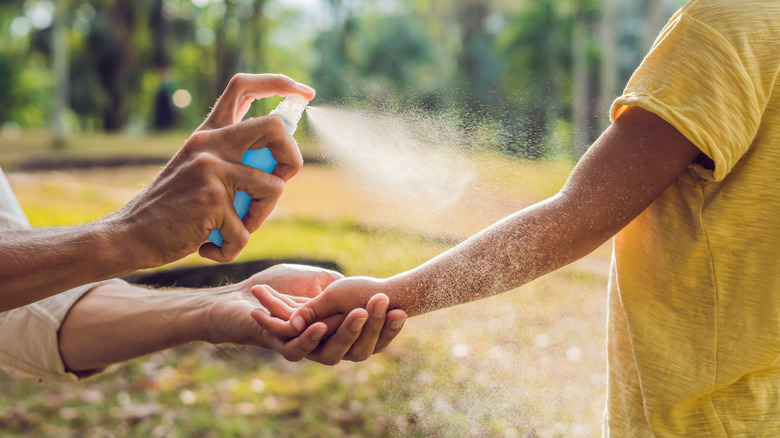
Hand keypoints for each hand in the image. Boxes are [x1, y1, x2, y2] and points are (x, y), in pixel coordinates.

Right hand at [110, 74, 315, 267]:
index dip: (279, 83)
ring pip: (274, 188)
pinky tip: (209, 247)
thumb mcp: (198, 170)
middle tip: (279, 183)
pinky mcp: (212, 200)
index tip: (304, 92)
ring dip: (261, 217)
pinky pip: (247, 231)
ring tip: (232, 228)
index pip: (243, 87)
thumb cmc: (172, 210)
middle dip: (292, 159)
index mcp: (208, 134)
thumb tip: (282, 160)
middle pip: (276, 128)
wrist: (130, 235)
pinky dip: (232, 248)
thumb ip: (232, 159)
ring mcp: (211, 169)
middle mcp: (210, 143)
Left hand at [205, 264, 406, 364]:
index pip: (371, 337)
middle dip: (372, 326)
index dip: (387, 327)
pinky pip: (299, 350)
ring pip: (331, 351)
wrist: (241, 296)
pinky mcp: (280, 347)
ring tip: (359, 313)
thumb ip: (342, 289)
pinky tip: (319, 326)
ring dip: (346, 331)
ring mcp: (304, 349)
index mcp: (338, 332)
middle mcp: (324, 346)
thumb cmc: (279, 286)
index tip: (402, 310)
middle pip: (357, 347)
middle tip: (383, 303)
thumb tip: (373, 291)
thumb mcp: (320, 281)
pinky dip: (310, 338)